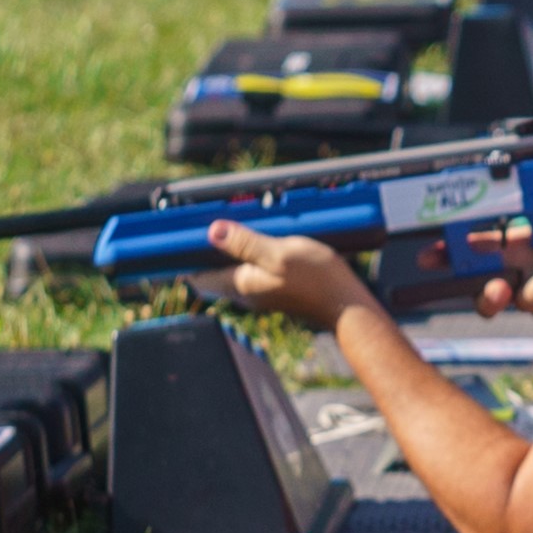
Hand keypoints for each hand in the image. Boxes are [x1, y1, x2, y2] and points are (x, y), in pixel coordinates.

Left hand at [201, 220, 374, 329]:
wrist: (348, 306)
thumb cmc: (318, 281)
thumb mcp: (279, 253)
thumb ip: (245, 243)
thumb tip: (213, 231)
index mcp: (239, 284)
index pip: (197, 277)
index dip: (186, 258)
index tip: (184, 237)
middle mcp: (245, 292)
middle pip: (212, 273)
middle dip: (207, 251)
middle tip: (211, 226)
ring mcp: (261, 292)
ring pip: (232, 271)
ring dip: (229, 251)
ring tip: (237, 228)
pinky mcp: (276, 289)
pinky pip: (252, 270)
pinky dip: (249, 255)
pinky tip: (264, 240)